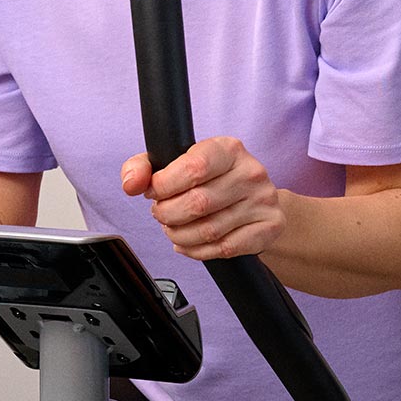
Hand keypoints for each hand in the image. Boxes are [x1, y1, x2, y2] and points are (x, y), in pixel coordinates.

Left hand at [121, 136, 283, 260]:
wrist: (255, 200)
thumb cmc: (212, 180)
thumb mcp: (178, 163)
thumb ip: (145, 167)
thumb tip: (131, 183)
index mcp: (229, 149)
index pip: (193, 167)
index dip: (164, 185)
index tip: (153, 192)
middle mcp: (251, 173)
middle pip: (198, 203)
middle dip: (168, 214)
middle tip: (161, 214)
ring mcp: (263, 201)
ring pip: (209, 230)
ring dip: (179, 235)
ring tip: (173, 229)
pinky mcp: (268, 228)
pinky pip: (224, 248)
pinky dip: (197, 251)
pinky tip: (188, 244)